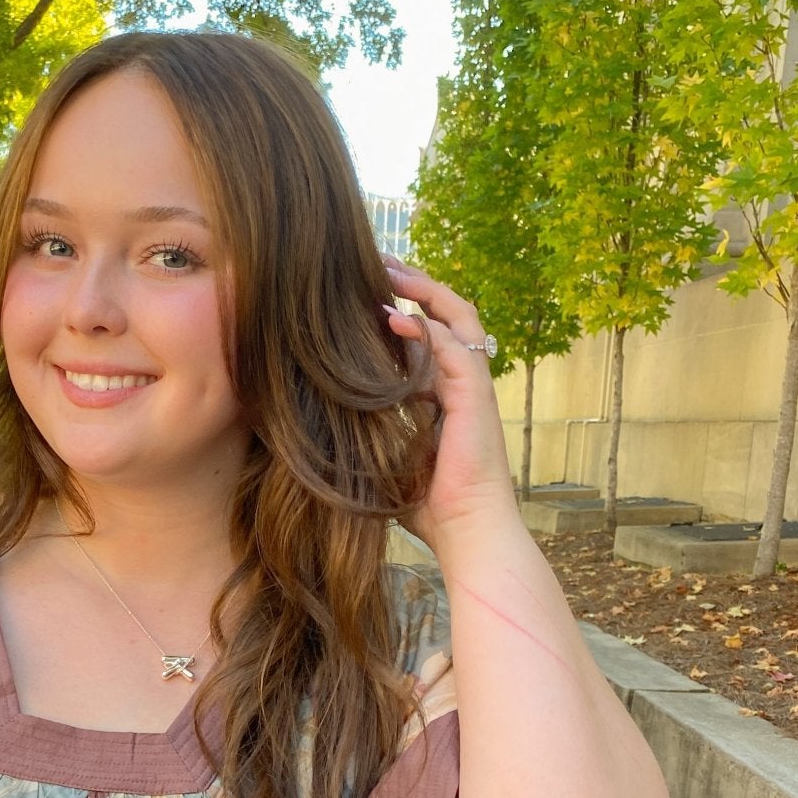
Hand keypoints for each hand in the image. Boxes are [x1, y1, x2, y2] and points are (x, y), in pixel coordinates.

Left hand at [381, 258, 518, 547]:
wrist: (466, 534)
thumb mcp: (387, 459)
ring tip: (390, 273)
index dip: (404, 310)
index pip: (430, 336)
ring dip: (424, 292)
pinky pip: (455, 349)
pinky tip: (396, 321)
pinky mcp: (476, 399)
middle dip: (416, 286)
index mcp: (445, 395)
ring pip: (458, 318)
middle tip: (378, 263)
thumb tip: (320, 421)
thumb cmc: (428, 509)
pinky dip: (427, 329)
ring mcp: (474, 388)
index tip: (367, 295)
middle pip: (448, 314)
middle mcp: (463, 384)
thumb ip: (368, 432)